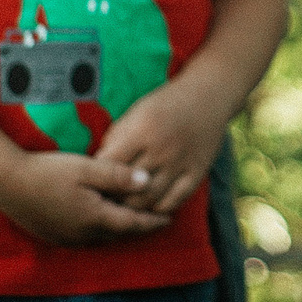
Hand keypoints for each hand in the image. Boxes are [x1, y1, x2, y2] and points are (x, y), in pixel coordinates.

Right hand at [0, 149, 171, 245]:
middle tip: (156, 219)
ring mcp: (65, 237)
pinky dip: (99, 229)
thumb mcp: (87, 168)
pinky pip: (84, 237)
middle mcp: (81, 234)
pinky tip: (100, 220)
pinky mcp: (52, 235)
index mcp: (94, 218)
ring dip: (118, 229)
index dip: (152, 222)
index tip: (169, 218)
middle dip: (137, 227)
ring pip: (101, 237)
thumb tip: (148, 182)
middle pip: (118, 233)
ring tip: (132, 219)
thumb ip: (118, 176)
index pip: (132, 224)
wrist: (5, 183)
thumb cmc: (48, 171)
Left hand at [93, 76, 230, 215]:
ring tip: (123, 203)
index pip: (108, 166)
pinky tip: (150, 202)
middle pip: (126, 188)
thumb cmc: (166, 103)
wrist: (209, 94)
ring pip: (147, 199)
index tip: (92, 181)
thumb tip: (97, 167)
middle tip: (104, 199)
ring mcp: (181, 162)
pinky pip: (173, 201)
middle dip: (111, 196)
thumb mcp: (136, 112)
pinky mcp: (197, 171)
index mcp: (142, 131)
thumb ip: (116, 139)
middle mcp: (161, 149)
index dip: (96, 177)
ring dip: (132, 206)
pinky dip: (158, 207)